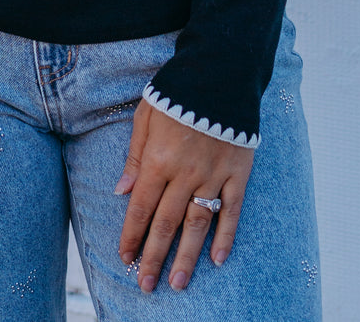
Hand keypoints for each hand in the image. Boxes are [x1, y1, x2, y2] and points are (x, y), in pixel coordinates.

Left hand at [116, 100, 253, 292]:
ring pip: (198, 224)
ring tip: (179, 284)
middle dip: (155, 256)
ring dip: (187, 257)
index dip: (132, 234)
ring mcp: (213, 175)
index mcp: (158, 159)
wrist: (219, 72)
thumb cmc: (176, 93)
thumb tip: (121, 193)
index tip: (125, 257)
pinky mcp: (237, 173)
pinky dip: (226, 236)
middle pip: (167, 223)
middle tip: (146, 286)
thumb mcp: (145, 117)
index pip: (141, 207)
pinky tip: (217, 259)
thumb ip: (135, 157)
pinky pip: (232, 211)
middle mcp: (185, 173)